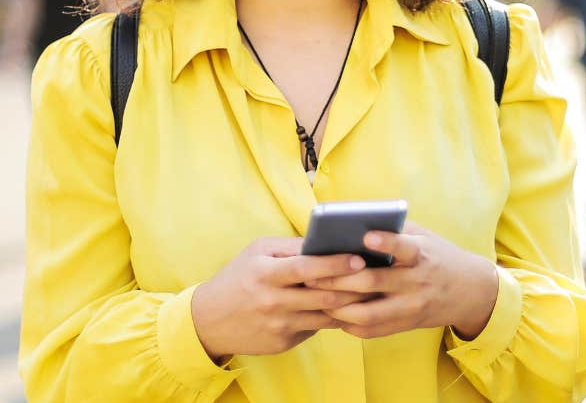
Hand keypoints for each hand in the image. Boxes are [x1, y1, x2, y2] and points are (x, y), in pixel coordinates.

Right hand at [190, 237, 372, 359]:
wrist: (209, 320)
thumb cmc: (238, 278)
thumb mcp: (257, 252)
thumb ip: (290, 247)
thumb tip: (324, 241)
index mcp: (266, 274)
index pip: (306, 268)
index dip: (335, 264)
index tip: (358, 259)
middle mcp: (273, 301)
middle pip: (323, 295)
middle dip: (353, 287)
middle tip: (376, 277)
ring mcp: (279, 325)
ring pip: (325, 315)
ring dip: (350, 305)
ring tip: (369, 292)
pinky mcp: (283, 343)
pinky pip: (315, 328)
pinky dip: (332, 318)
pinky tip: (346, 308)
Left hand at [306, 223, 498, 340]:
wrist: (470, 291)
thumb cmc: (437, 256)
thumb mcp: (424, 236)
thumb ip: (395, 229)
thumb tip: (352, 220)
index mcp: (421, 255)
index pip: (405, 248)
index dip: (387, 242)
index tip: (367, 235)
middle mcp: (415, 283)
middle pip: (373, 283)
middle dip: (338, 278)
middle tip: (311, 272)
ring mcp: (409, 308)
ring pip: (367, 314)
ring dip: (338, 306)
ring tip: (317, 295)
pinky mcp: (404, 326)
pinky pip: (371, 331)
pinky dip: (348, 324)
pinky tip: (333, 312)